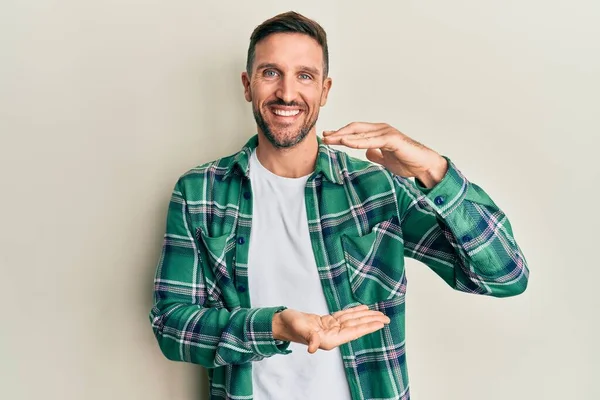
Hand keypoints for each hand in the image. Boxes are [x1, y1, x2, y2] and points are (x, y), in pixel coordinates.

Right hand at [273, 305, 389, 353]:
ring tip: (378, 312)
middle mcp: (332, 335)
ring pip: (352, 321)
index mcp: (329, 339)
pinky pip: (344, 316)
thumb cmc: (289, 326)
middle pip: (356, 327)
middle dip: (371, 321)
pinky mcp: (327, 322)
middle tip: (386, 317)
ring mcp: (330, 328)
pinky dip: (354, 312)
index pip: (353, 332)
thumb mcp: (299, 329)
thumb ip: (308, 338)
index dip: (367, 327)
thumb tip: (312, 348)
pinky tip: (362, 309)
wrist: (281, 322)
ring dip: (365, 316)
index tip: (380, 323)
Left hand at [322, 122, 447, 187]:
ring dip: (344, 135)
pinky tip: (346, 142)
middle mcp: (381, 129)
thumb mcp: (386, 159)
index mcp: (378, 133)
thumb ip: (376, 154)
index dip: (341, 133)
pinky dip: (358, 141)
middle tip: (324, 137)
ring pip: (361, 132)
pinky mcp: (393, 140)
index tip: (328, 137)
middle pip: (355, 128)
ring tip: (331, 139)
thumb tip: (367, 152)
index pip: (356, 130)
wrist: (425, 166)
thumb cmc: (408, 162)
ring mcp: (387, 133)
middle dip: (339, 132)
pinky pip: (372, 140)